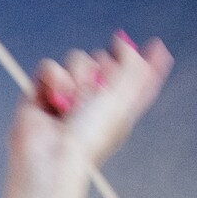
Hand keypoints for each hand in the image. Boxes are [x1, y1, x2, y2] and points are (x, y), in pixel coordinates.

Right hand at [9, 33, 172, 187]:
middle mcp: (93, 99)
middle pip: (102, 59)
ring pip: (76, 59)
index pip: (135, 76)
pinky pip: (48, 66)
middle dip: (102, 70)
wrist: (52, 156)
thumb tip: (122, 40)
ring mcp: (66, 94)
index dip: (145, 61)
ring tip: (71, 103)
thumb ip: (132, 64)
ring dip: (78, 76)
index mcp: (118, 105)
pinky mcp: (40, 92)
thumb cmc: (91, 135)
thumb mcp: (123, 98)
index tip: (156, 46)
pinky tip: (53, 100)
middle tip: (98, 93)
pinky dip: (53, 78)